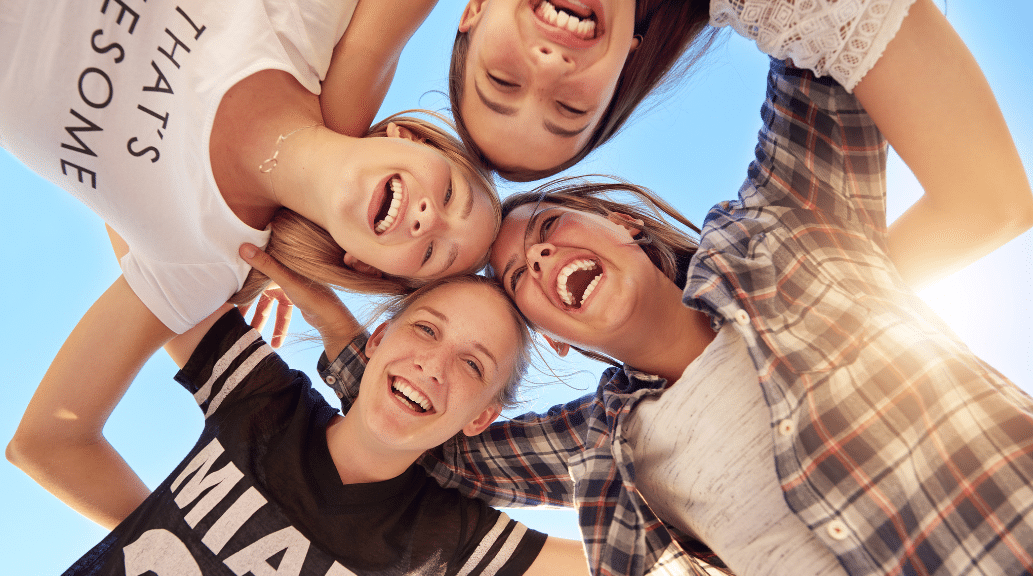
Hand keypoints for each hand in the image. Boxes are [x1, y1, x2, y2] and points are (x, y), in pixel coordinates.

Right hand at [239, 243, 360, 357]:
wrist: (334, 317)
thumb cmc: (313, 295)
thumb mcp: (286, 280)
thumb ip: (265, 265)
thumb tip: (243, 247)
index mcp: (284, 262)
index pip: (257, 268)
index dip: (242, 278)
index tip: (227, 290)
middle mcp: (287, 271)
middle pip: (260, 289)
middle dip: (247, 305)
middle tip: (232, 317)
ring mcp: (291, 285)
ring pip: (269, 304)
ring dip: (261, 319)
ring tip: (250, 333)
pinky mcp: (296, 298)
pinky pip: (280, 311)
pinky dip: (277, 325)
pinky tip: (274, 341)